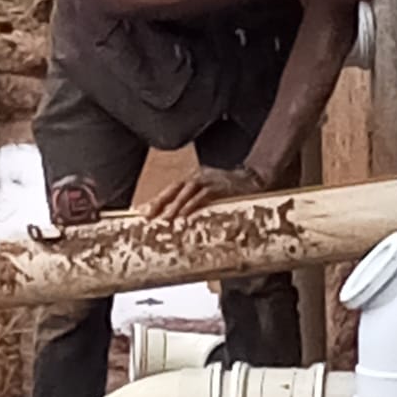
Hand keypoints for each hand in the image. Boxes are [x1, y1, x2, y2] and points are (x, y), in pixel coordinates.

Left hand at [143, 165, 265, 221]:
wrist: (254, 180)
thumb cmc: (231, 190)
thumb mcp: (210, 193)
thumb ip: (196, 202)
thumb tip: (181, 219)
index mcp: (193, 179)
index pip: (170, 189)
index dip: (156, 200)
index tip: (142, 212)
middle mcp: (197, 177)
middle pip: (173, 188)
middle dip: (160, 202)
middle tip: (148, 215)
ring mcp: (208, 180)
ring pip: (186, 191)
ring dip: (174, 206)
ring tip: (165, 219)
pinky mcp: (220, 187)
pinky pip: (203, 196)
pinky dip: (192, 205)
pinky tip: (184, 215)